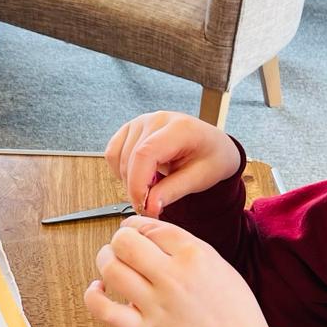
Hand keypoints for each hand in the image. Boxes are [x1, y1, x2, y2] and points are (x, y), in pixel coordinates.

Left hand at [84, 216, 270, 326]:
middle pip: (124, 242)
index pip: (150, 226)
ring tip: (112, 264)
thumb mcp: (216, 262)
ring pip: (111, 269)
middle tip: (123, 245)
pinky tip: (99, 290)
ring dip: (105, 261)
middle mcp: (172, 277)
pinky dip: (94, 297)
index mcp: (194, 255)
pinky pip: (105, 310)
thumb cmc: (232, 309)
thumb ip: (182, 245)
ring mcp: (156, 304)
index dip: (137, 225)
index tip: (136, 230)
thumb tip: (147, 233)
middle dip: (119, 239)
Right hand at [103, 111, 241, 217]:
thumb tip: (149, 206)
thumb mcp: (201, 178)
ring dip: (129, 181)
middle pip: (129, 159)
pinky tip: (141, 177)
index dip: (138, 184)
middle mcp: (157, 120)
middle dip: (135, 189)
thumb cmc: (212, 157)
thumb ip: (173, 191)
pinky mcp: (131, 129)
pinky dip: (121, 171)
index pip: (145, 154)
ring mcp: (141, 122)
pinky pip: (113, 153)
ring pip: (118, 158)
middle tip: (152, 206)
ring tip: (153, 188)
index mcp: (179, 127)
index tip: (143, 206)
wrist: (213, 146)